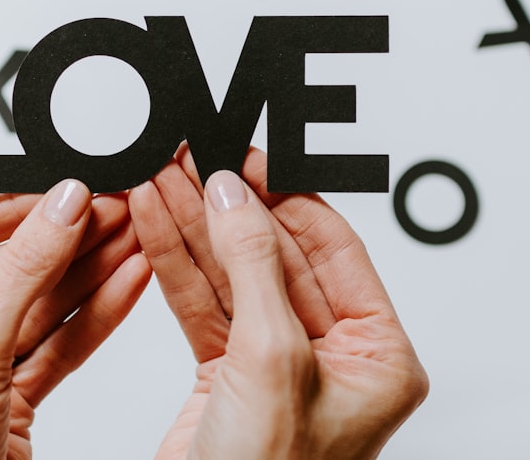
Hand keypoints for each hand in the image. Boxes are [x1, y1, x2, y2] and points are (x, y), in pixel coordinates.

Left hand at [0, 180, 151, 459]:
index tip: (62, 193)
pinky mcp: (9, 396)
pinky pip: (56, 343)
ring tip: (132, 238)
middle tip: (112, 211)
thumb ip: (21, 275)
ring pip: (38, 305)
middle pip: (5, 268)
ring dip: (89, 273)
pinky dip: (94, 317)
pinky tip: (126, 284)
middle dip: (64, 242)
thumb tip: (58, 209)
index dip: (13, 211)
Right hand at [129, 148, 427, 458]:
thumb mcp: (273, 359)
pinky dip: (174, 262)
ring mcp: (273, 362)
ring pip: (229, 273)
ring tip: (159, 177)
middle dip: (225, 205)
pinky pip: (200, 304)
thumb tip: (235, 194)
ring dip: (190, 225)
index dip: (285, 194)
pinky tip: (154, 222)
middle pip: (272, 253)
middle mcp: (328, 353)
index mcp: (375, 352)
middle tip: (190, 158)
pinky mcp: (224, 374)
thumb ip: (254, 266)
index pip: (331, 246)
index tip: (246, 156)